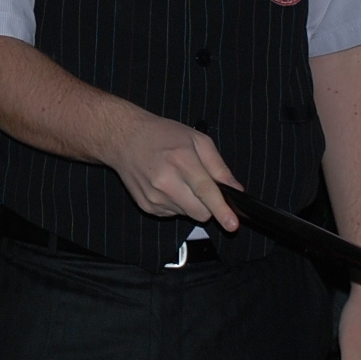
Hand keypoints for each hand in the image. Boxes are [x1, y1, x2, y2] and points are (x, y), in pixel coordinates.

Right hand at [99, 111, 243, 231]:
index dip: (221, 209)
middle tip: (200, 185)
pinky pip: (173, 214)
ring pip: (187, 214)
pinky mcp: (147, 206)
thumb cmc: (162, 135)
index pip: (206, 191)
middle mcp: (165, 182)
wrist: (124, 138)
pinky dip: (175, 203)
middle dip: (207, 205)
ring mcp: (154, 197)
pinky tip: (166, 185)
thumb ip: (218, 166)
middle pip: (200, 212)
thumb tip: (235, 189)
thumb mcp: (197, 140)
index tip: (232, 224)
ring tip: (177, 178)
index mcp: (181, 160)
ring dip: (190, 202)